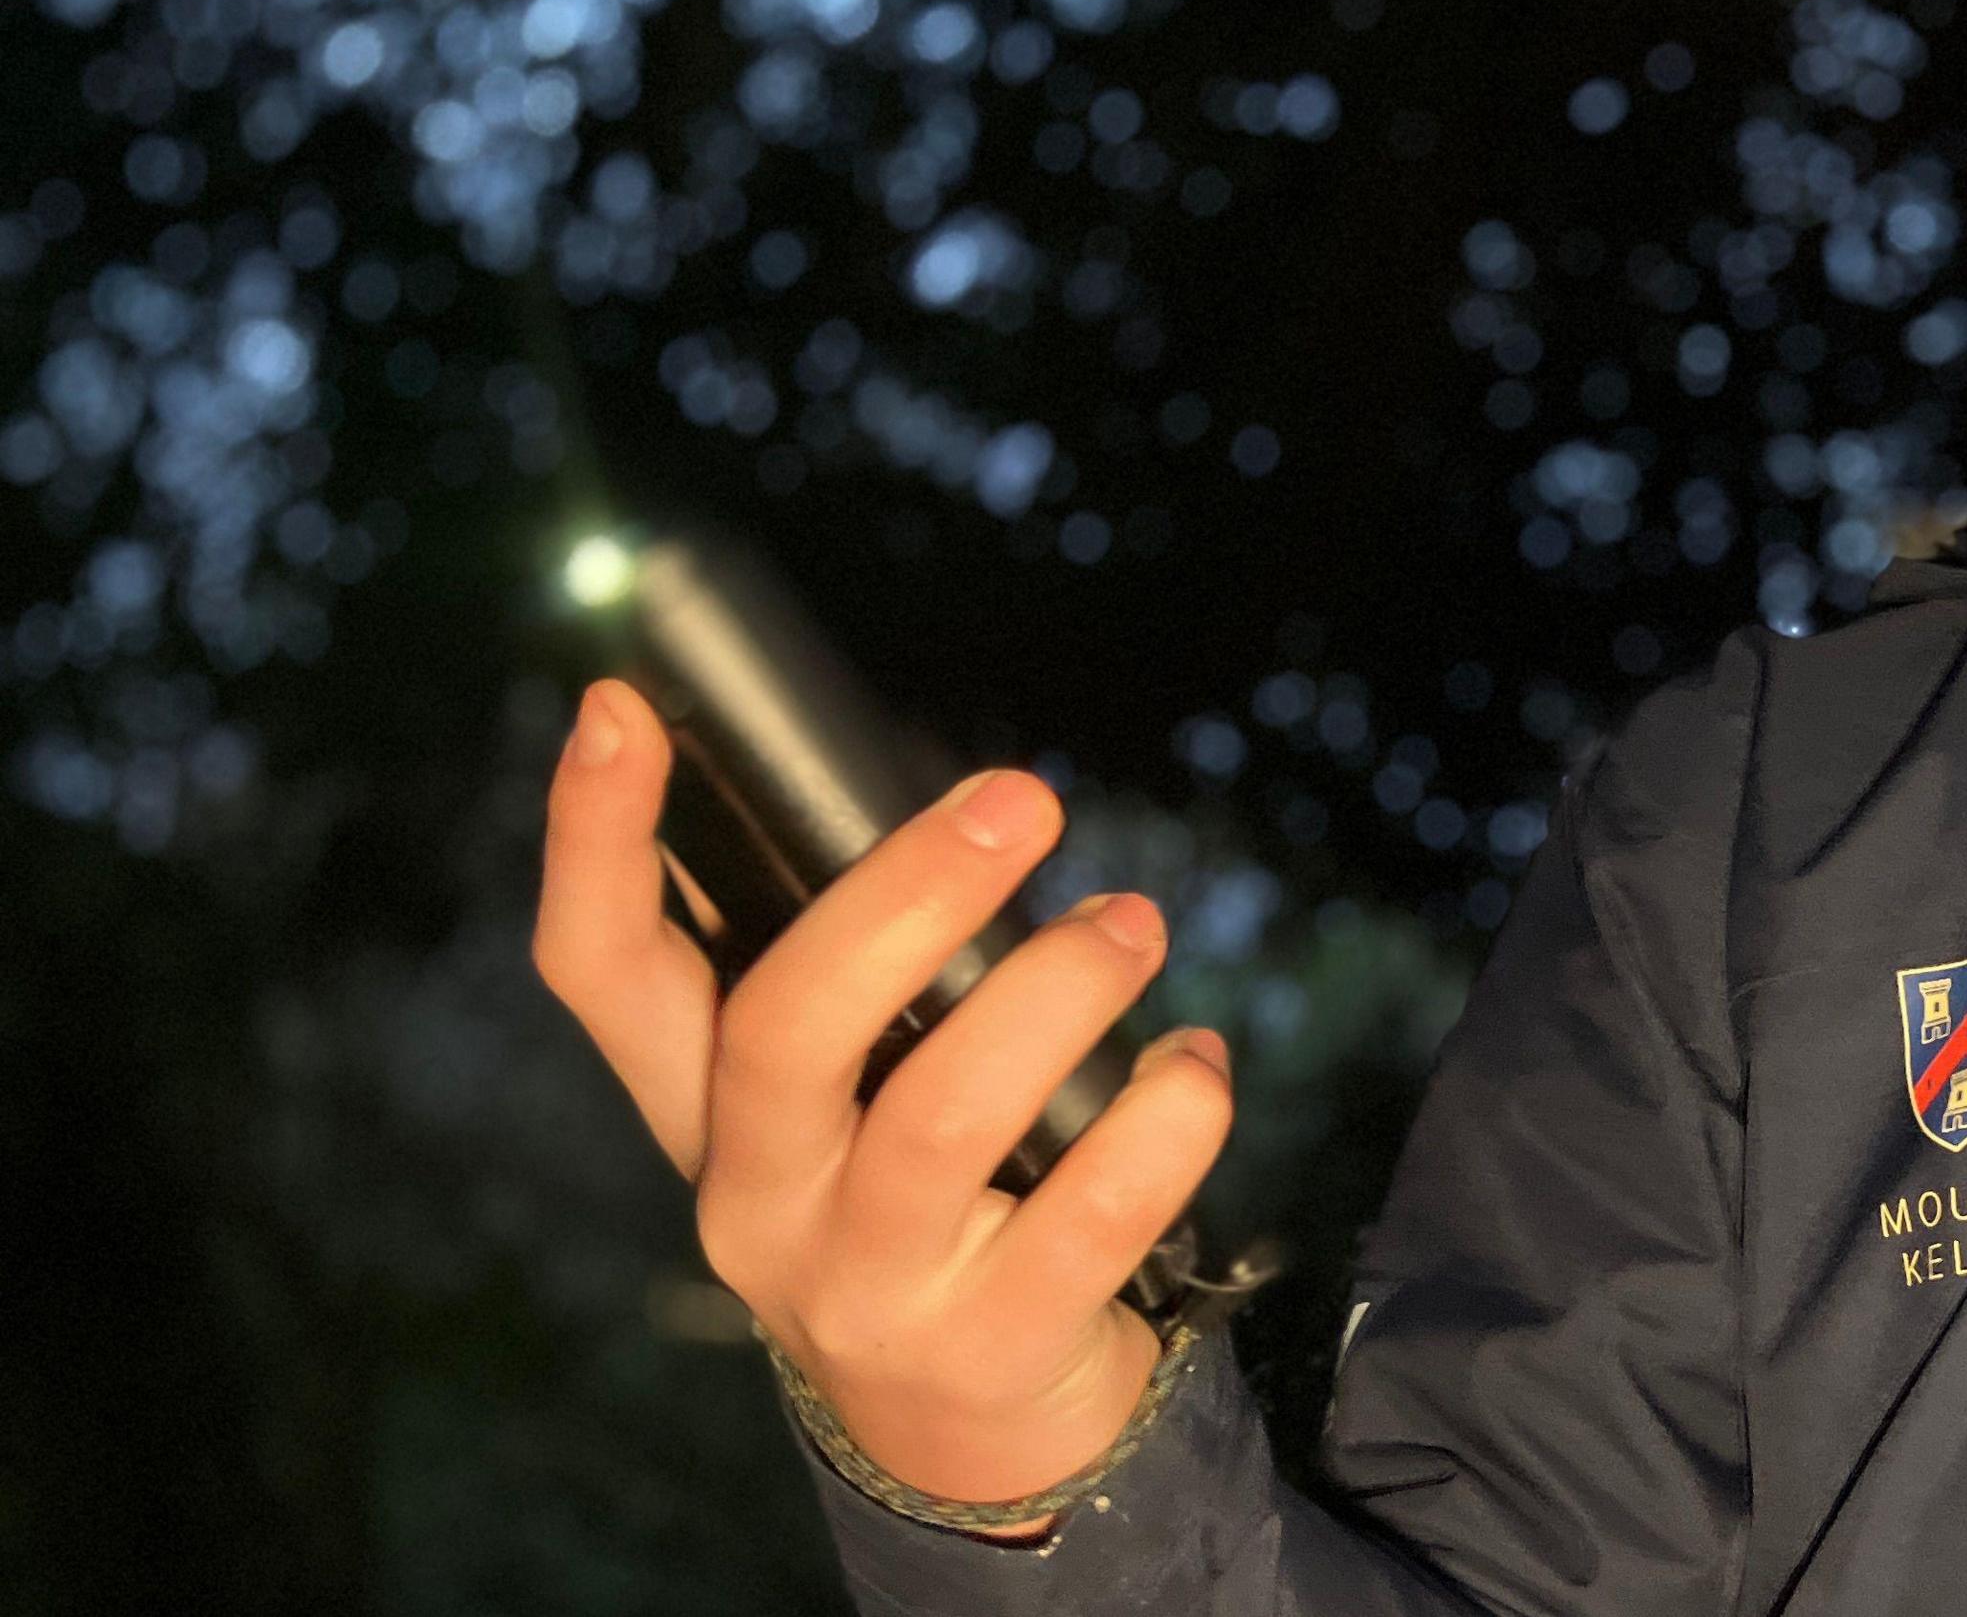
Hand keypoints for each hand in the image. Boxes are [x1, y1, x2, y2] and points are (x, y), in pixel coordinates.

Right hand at [532, 678, 1234, 1534]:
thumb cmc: (917, 1202)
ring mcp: (866, 1288)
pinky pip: (1093, 1216)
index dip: (593, 843)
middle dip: (907, 896)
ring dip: (1059, 991)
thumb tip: (927, 797)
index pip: (605, 975)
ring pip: (943, 1117)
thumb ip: (854, 978)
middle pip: (785, 1030)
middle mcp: (757, 1203)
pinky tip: (1196, 1063)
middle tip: (1023, 798)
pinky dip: (1167, 1117)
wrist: (968, 1438)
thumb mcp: (844, 1102)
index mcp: (704, 1113)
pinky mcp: (990, 1347)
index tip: (618, 705)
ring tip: (1136, 925)